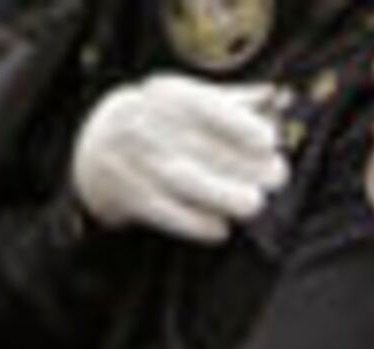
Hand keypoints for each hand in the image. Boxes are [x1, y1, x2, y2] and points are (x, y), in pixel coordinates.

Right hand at [70, 76, 285, 241]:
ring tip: (254, 203)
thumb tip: (277, 98)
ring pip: (188, 182)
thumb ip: (233, 101)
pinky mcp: (132, 195)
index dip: (243, 125)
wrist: (96, 147)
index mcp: (170, 95)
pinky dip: (197, 224)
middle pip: (205, 147)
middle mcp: (150, 124)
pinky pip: (169, 213)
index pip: (209, 107)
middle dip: (248, 166)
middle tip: (276, 177)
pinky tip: (221, 228)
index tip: (270, 141)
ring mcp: (138, 161)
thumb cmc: (160, 121)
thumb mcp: (188, 100)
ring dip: (226, 196)